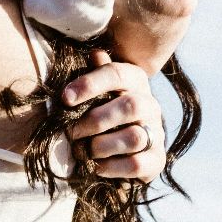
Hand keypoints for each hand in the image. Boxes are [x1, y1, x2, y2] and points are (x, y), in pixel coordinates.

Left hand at [62, 50, 166, 180]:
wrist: (122, 148)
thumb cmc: (101, 109)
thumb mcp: (96, 89)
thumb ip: (95, 73)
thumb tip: (95, 53)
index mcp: (135, 80)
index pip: (116, 73)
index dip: (89, 84)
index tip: (65, 98)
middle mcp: (150, 104)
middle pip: (130, 106)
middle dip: (95, 120)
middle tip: (71, 132)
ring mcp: (156, 132)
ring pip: (134, 137)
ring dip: (102, 146)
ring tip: (83, 151)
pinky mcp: (157, 159)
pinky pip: (137, 164)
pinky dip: (111, 167)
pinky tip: (96, 166)